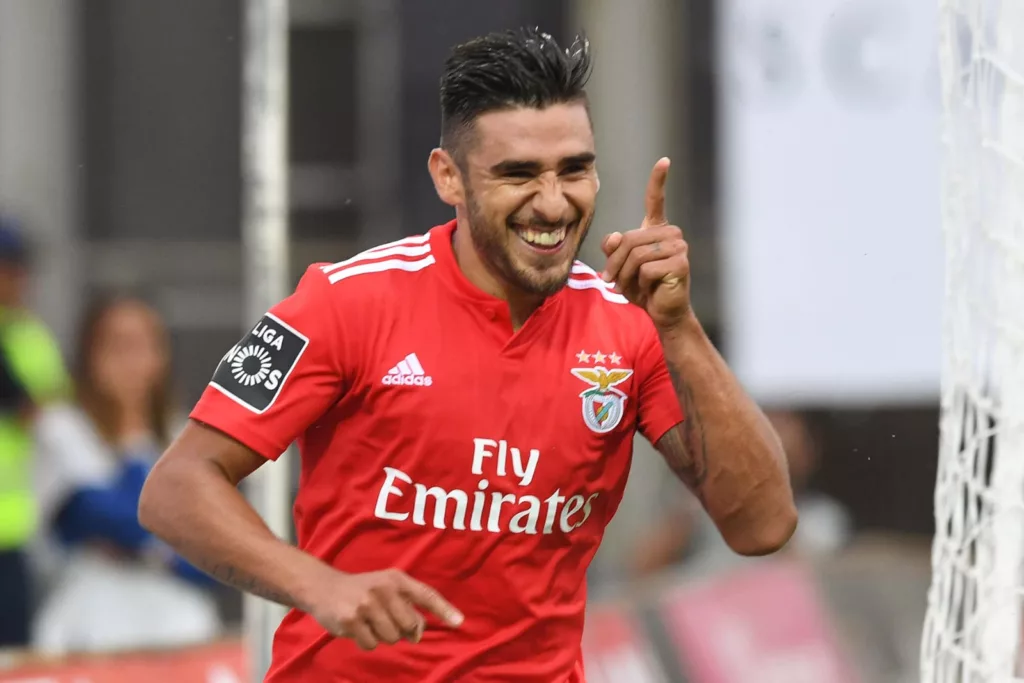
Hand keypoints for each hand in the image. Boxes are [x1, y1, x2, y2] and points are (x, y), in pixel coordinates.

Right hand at [308, 568, 462, 650]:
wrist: (324, 587)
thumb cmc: (363, 590)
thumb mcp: (387, 586)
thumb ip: (407, 605)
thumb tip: (417, 634)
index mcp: (396, 579)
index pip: (426, 594)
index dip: (444, 609)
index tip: (459, 622)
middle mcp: (383, 589)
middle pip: (410, 626)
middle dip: (401, 630)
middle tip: (386, 619)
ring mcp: (366, 605)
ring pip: (392, 638)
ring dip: (382, 635)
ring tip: (369, 621)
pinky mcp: (351, 620)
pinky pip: (371, 645)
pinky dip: (366, 641)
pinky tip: (357, 627)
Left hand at [600, 158, 691, 329]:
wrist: (662, 312)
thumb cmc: (643, 288)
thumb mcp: (620, 267)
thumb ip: (613, 249)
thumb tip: (613, 238)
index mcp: (657, 230)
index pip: (656, 201)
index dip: (659, 180)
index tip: (665, 161)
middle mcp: (671, 234)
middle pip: (629, 239)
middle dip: (615, 263)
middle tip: (610, 280)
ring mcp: (679, 247)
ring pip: (635, 255)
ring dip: (624, 275)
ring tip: (629, 287)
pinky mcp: (680, 264)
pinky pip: (645, 269)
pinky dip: (638, 283)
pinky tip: (648, 290)